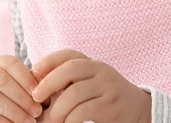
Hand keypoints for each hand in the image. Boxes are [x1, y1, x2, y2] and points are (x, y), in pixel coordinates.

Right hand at [0, 55, 43, 122]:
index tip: (39, 93)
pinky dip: (1, 120)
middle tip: (37, 111)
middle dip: (22, 97)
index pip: (12, 64)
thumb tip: (44, 90)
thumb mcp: (4, 85)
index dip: (26, 78)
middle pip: (3, 80)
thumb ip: (19, 84)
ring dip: (14, 111)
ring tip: (28, 121)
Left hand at [30, 49, 151, 122]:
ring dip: (58, 109)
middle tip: (36, 98)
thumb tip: (37, 89)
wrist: (137, 108)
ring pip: (75, 93)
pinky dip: (70, 120)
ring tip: (52, 120)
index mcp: (92, 64)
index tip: (34, 70)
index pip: (69, 54)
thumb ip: (70, 83)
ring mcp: (107, 86)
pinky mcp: (110, 105)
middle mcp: (100, 70)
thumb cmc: (105, 97)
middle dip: (49, 82)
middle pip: (71, 69)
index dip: (50, 59)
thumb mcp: (90, 84)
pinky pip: (84, 110)